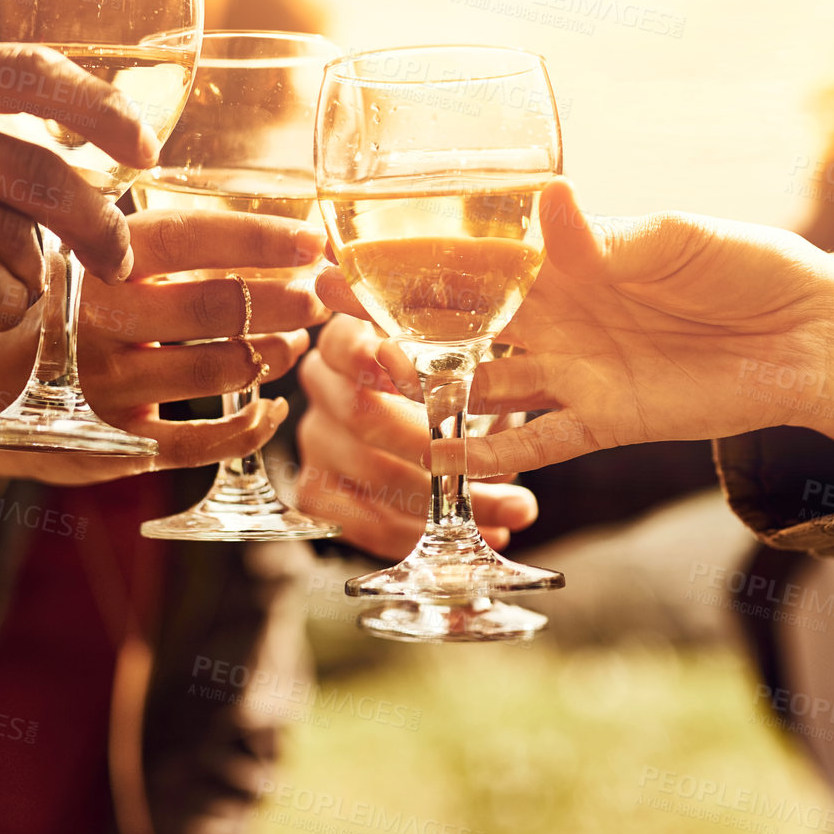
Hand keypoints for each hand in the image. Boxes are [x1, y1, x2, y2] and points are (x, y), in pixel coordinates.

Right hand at [0, 42, 156, 388]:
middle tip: (120, 257)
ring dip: (40, 275)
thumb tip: (64, 143)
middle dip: (98, 221)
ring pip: (9, 235)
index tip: (145, 152)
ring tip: (27, 290)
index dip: (104, 111)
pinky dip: (3, 306)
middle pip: (35, 167)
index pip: (28, 70)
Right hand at [0, 210, 330, 507]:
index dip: (259, 239)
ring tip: (292, 343)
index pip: (188, 238)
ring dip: (270, 356)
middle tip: (318, 297)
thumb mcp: (79, 266)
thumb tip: (260, 232)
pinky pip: (201, 442)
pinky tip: (271, 409)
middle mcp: (93, 321)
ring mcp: (101, 387)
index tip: (312, 239)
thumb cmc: (47, 316)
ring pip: (217, 371)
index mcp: (90, 261)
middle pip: (215, 306)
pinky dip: (250, 427)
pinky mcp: (110, 445)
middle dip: (282, 300)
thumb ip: (149, 247)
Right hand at [293, 314, 537, 558]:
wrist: (441, 415)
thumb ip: (457, 326)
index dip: (374, 358)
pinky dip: (425, 534)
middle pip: (362, 415)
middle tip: (489, 457)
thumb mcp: (458, 338)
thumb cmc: (454, 367)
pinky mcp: (320, 490)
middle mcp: (321, 386)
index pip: (345, 344)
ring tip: (517, 509)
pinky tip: (484, 534)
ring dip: (447, 498)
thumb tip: (485, 299)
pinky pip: (362, 522)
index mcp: (346, 339)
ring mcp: (316, 440)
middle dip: (429, 441)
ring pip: (373, 475)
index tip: (410, 366)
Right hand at [315, 179, 833, 475]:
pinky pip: (536, 442)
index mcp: (565, 260)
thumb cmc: (748, 263)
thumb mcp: (678, 239)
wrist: (812, 336)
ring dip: (430, 399)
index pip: (473, 260)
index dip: (410, 261)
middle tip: (328, 336)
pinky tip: (444, 464)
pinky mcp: (604, 422)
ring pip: (481, 389)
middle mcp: (555, 317)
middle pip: (458, 328)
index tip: (345, 257)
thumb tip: (546, 196)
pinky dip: (493, 456)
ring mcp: (574, 372)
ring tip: (368, 409)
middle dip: (395, 330)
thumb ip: (606, 237)